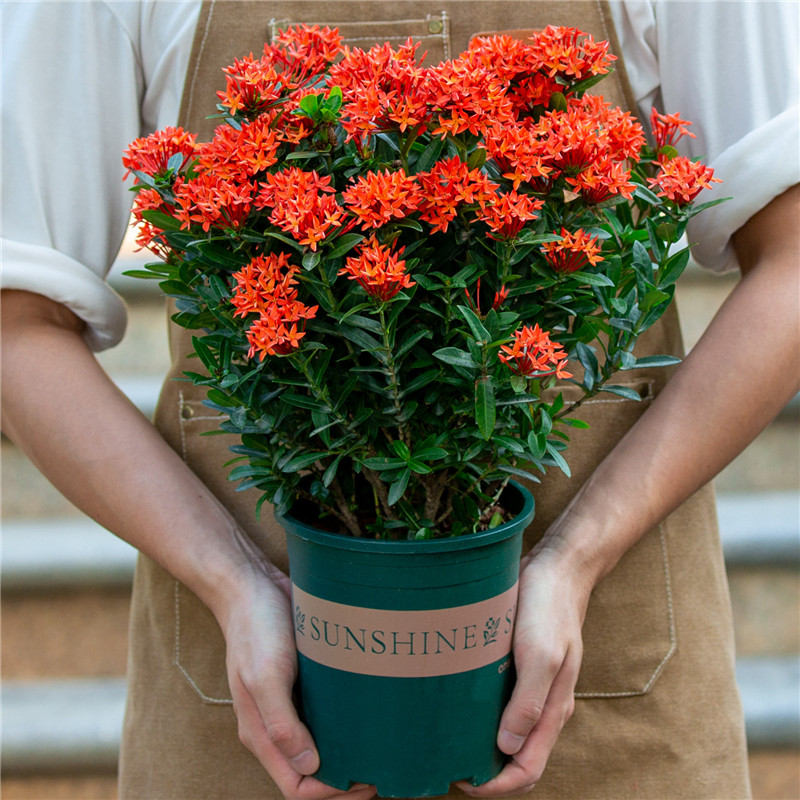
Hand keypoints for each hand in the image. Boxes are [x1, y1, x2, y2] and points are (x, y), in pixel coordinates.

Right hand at [220, 558, 376, 799]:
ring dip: (347, 754)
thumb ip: (281, 723)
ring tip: (380, 750)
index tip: (363, 782)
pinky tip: (370, 717)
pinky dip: (346, 725)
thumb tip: (309, 767)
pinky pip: (325, 715)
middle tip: (380, 773)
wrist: (252, 586)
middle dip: (343, 782)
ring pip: (320, 746)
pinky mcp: (304, 683)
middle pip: (310, 773)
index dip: (328, 794)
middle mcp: (275, 725)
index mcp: (261, 733)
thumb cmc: (255, 628)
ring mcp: (289, 705)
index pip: (294, 786)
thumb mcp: (265, 675)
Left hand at [457, 545, 590, 796]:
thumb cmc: (549, 608)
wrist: (557, 568)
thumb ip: (530, 700)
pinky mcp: (519, 668)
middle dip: (485, 772)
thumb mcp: (541, 652)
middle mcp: (543, 706)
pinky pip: (501, 705)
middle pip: (516, 758)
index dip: (495, 786)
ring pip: (507, 733)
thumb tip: (508, 746)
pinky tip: (456, 704)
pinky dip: (481, 716)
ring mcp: (532, 687)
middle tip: (445, 762)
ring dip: (481, 745)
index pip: (527, 770)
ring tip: (446, 738)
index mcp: (553, 710)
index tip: (461, 780)